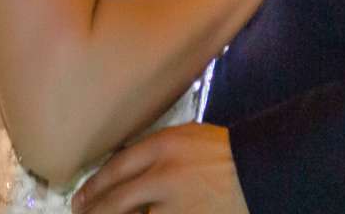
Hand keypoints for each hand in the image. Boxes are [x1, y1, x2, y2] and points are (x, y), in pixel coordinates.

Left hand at [72, 124, 245, 213]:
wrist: (264, 169)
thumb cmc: (227, 153)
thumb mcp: (190, 138)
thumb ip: (158, 153)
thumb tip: (123, 175)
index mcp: (165, 145)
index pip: (115, 168)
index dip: (92, 187)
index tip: (80, 199)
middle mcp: (164, 174)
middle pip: (115, 199)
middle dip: (93, 211)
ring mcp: (174, 204)